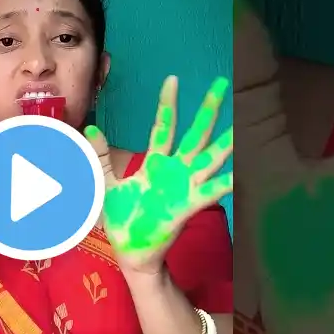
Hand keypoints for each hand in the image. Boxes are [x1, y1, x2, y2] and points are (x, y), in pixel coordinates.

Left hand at [87, 75, 233, 273]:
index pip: (164, 127)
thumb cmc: (124, 220)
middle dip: (208, 110)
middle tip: (223, 84)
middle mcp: (174, 172)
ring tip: (243, 123)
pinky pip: (208, 192)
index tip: (172, 79)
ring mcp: (183, 188)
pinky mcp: (186, 207)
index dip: (168, 103)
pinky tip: (239, 173)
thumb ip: (100, 156)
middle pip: (195, 135)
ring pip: (209, 158)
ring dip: (226, 142)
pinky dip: (224, 183)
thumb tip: (90, 127)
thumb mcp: (106, 184)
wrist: (131, 254)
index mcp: (155, 164)